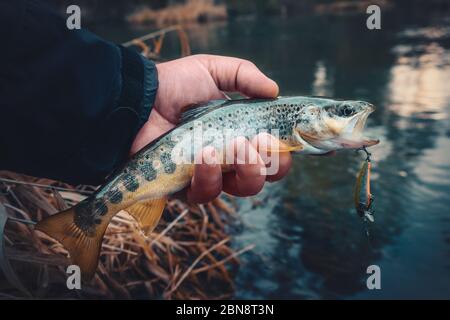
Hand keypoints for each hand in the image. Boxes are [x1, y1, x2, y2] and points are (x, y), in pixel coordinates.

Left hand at [130, 54, 291, 202]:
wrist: (138, 97)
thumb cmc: (176, 84)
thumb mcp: (214, 70)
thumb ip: (245, 76)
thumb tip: (275, 91)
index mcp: (240, 136)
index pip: (270, 157)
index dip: (281, 156)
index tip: (280, 143)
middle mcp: (227, 160)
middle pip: (258, 180)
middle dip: (265, 167)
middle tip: (257, 144)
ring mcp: (206, 175)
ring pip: (236, 190)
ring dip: (244, 171)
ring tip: (235, 146)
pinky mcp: (183, 186)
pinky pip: (203, 194)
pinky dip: (208, 177)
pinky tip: (205, 154)